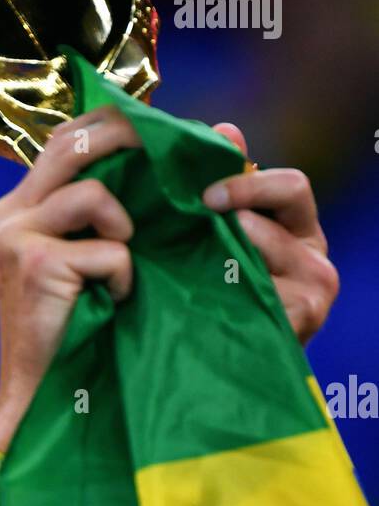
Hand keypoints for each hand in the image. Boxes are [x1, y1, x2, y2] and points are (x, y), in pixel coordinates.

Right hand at [0, 105, 139, 450]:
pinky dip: (122, 275)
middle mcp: (6, 214)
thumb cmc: (73, 332)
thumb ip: (104, 211)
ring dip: (125, 229)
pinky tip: (112, 301)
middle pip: (74, 144)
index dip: (114, 126)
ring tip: (120, 271)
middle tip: (177, 151)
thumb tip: (165, 153)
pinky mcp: (35, 263)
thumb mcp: (84, 259)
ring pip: (94, 196)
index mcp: (15, 209)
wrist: (40, 395)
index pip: (65, 141)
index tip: (160, 131)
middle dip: (131, 139)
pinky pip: (108, 248)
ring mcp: (15, 235)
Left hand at [203, 124, 339, 346]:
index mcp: (303, 232)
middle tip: (193, 222)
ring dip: (220, 257)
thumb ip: (231, 187)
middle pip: (275, 216)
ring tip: (188, 265)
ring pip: (261, 256)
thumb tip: (227, 130)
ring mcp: (314, 295)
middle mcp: (317, 261)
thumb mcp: (228, 240)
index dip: (248, 184)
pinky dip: (226, 293)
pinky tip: (201, 300)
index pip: (292, 186)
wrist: (229, 374)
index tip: (205, 196)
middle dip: (230, 215)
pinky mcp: (300, 325)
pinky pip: (258, 296)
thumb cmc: (224, 300)